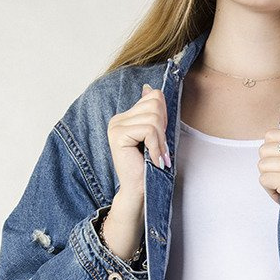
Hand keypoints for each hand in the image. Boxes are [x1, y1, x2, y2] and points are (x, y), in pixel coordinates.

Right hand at [107, 83, 169, 201]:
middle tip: (159, 148)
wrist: (139, 190)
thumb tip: (148, 88)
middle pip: (154, 104)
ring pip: (153, 118)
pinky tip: (153, 160)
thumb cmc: (150, 166)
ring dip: (160, 141)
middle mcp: (118, 119)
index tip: (161, 137)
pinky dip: (156, 147)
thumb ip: (152, 114)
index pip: (153, 97)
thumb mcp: (155, 135)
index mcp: (125, 117)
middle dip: (163, 127)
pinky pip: (148, 131)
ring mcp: (116, 126)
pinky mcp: (118, 135)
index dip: (164, 115)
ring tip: (156, 156)